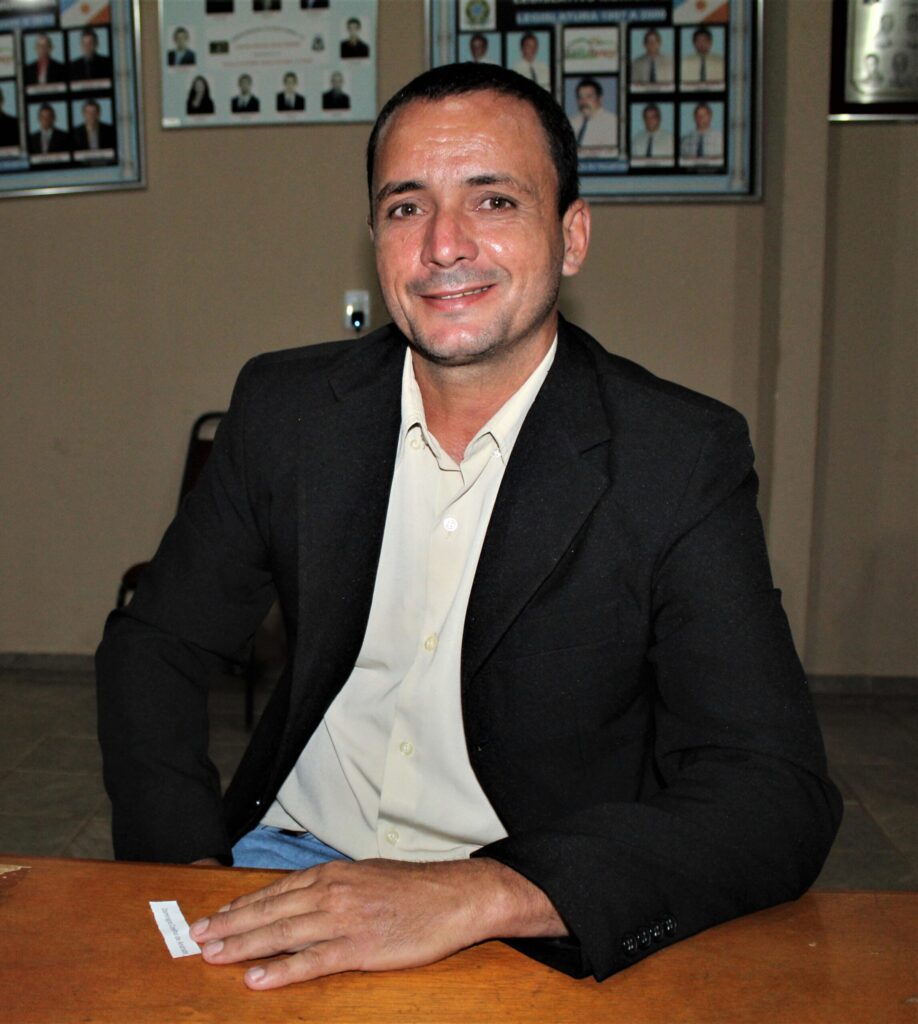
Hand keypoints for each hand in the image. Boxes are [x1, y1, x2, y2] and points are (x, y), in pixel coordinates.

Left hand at [189, 857, 564, 988]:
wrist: (453, 897)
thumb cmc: (412, 889)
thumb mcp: (365, 877)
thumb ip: (332, 888)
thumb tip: (300, 900)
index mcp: (332, 874)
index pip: (274, 891)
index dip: (240, 907)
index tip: (212, 919)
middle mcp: (331, 892)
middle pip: (269, 910)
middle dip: (229, 925)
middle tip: (196, 939)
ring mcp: (344, 919)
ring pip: (282, 933)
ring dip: (243, 946)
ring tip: (212, 956)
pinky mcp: (359, 947)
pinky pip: (312, 960)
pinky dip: (282, 970)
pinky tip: (257, 979)